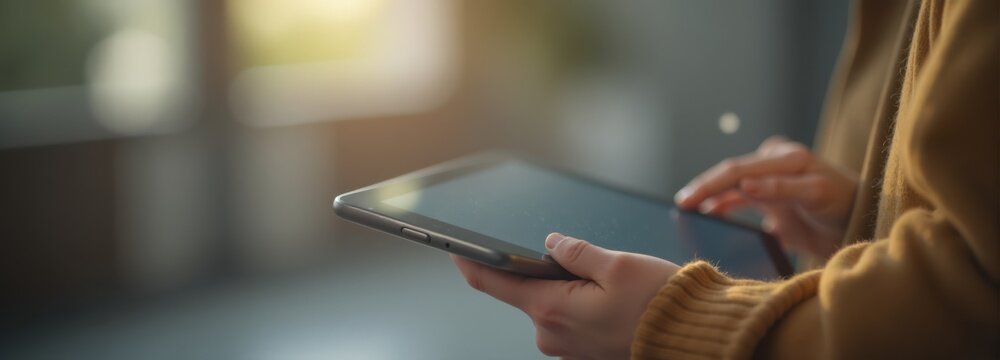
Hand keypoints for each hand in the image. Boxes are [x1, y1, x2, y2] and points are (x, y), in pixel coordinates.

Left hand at [452, 233, 679, 359]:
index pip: (494, 282)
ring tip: (608, 283)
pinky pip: (568, 318)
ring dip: (567, 287)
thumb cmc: (660, 306)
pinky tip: (610, 299)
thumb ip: (575, 251)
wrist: (692, 339)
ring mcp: (566, 346)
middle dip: (543, 269)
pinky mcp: (582, 351)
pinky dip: (580, 303)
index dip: (471, 261)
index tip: (455, 247)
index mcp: (552, 309)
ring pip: (550, 303)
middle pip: (527, 290)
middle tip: (585, 261)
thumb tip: (551, 244)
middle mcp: (552, 333)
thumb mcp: (617, 264)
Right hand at [674, 136, 857, 258]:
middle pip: (729, 175)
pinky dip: (721, 205)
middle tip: (680, 204)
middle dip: (702, 188)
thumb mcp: (817, 194)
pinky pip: (738, 198)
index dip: (710, 184)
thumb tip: (745, 184)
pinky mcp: (769, 196)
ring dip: (709, 196)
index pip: (737, 169)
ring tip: (686, 209)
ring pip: (730, 185)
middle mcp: (773, 163)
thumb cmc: (845, 204)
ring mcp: (770, 179)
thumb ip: (782, 189)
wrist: (862, 219)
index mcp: (784, 157)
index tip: (690, 200)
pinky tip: (706, 214)